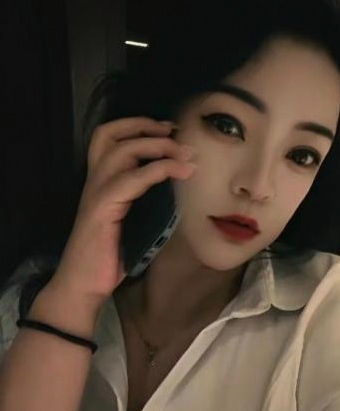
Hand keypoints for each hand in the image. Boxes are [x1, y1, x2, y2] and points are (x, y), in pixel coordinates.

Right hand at [50, 117, 196, 308]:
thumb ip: (146, 201)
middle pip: (112, 134)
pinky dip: (159, 170)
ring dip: (158, 146)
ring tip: (185, 154)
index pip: (108, 136)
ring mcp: (96, 193)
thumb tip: (180, 189)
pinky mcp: (102, 209)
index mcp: (100, 181)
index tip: (168, 129)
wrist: (84, 285)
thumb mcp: (131, 222)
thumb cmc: (109, 257)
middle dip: (147, 127)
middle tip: (178, 134)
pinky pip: (132, 179)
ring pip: (122, 150)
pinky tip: (179, 172)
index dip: (136, 125)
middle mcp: (94, 181)